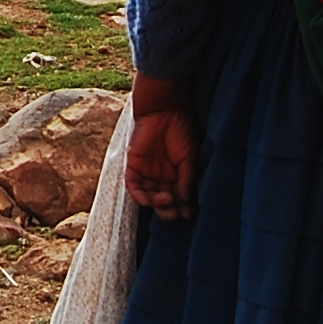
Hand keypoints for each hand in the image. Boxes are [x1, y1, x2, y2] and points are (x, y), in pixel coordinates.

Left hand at [124, 97, 201, 222]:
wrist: (164, 108)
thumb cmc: (181, 129)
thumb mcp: (190, 157)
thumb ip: (186, 179)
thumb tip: (186, 201)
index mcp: (176, 172)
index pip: (178, 196)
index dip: (182, 207)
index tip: (189, 215)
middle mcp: (161, 174)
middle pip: (162, 200)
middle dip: (169, 210)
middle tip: (176, 215)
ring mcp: (147, 170)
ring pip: (149, 196)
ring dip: (157, 204)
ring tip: (168, 200)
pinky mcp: (134, 165)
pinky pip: (133, 186)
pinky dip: (140, 196)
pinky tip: (150, 200)